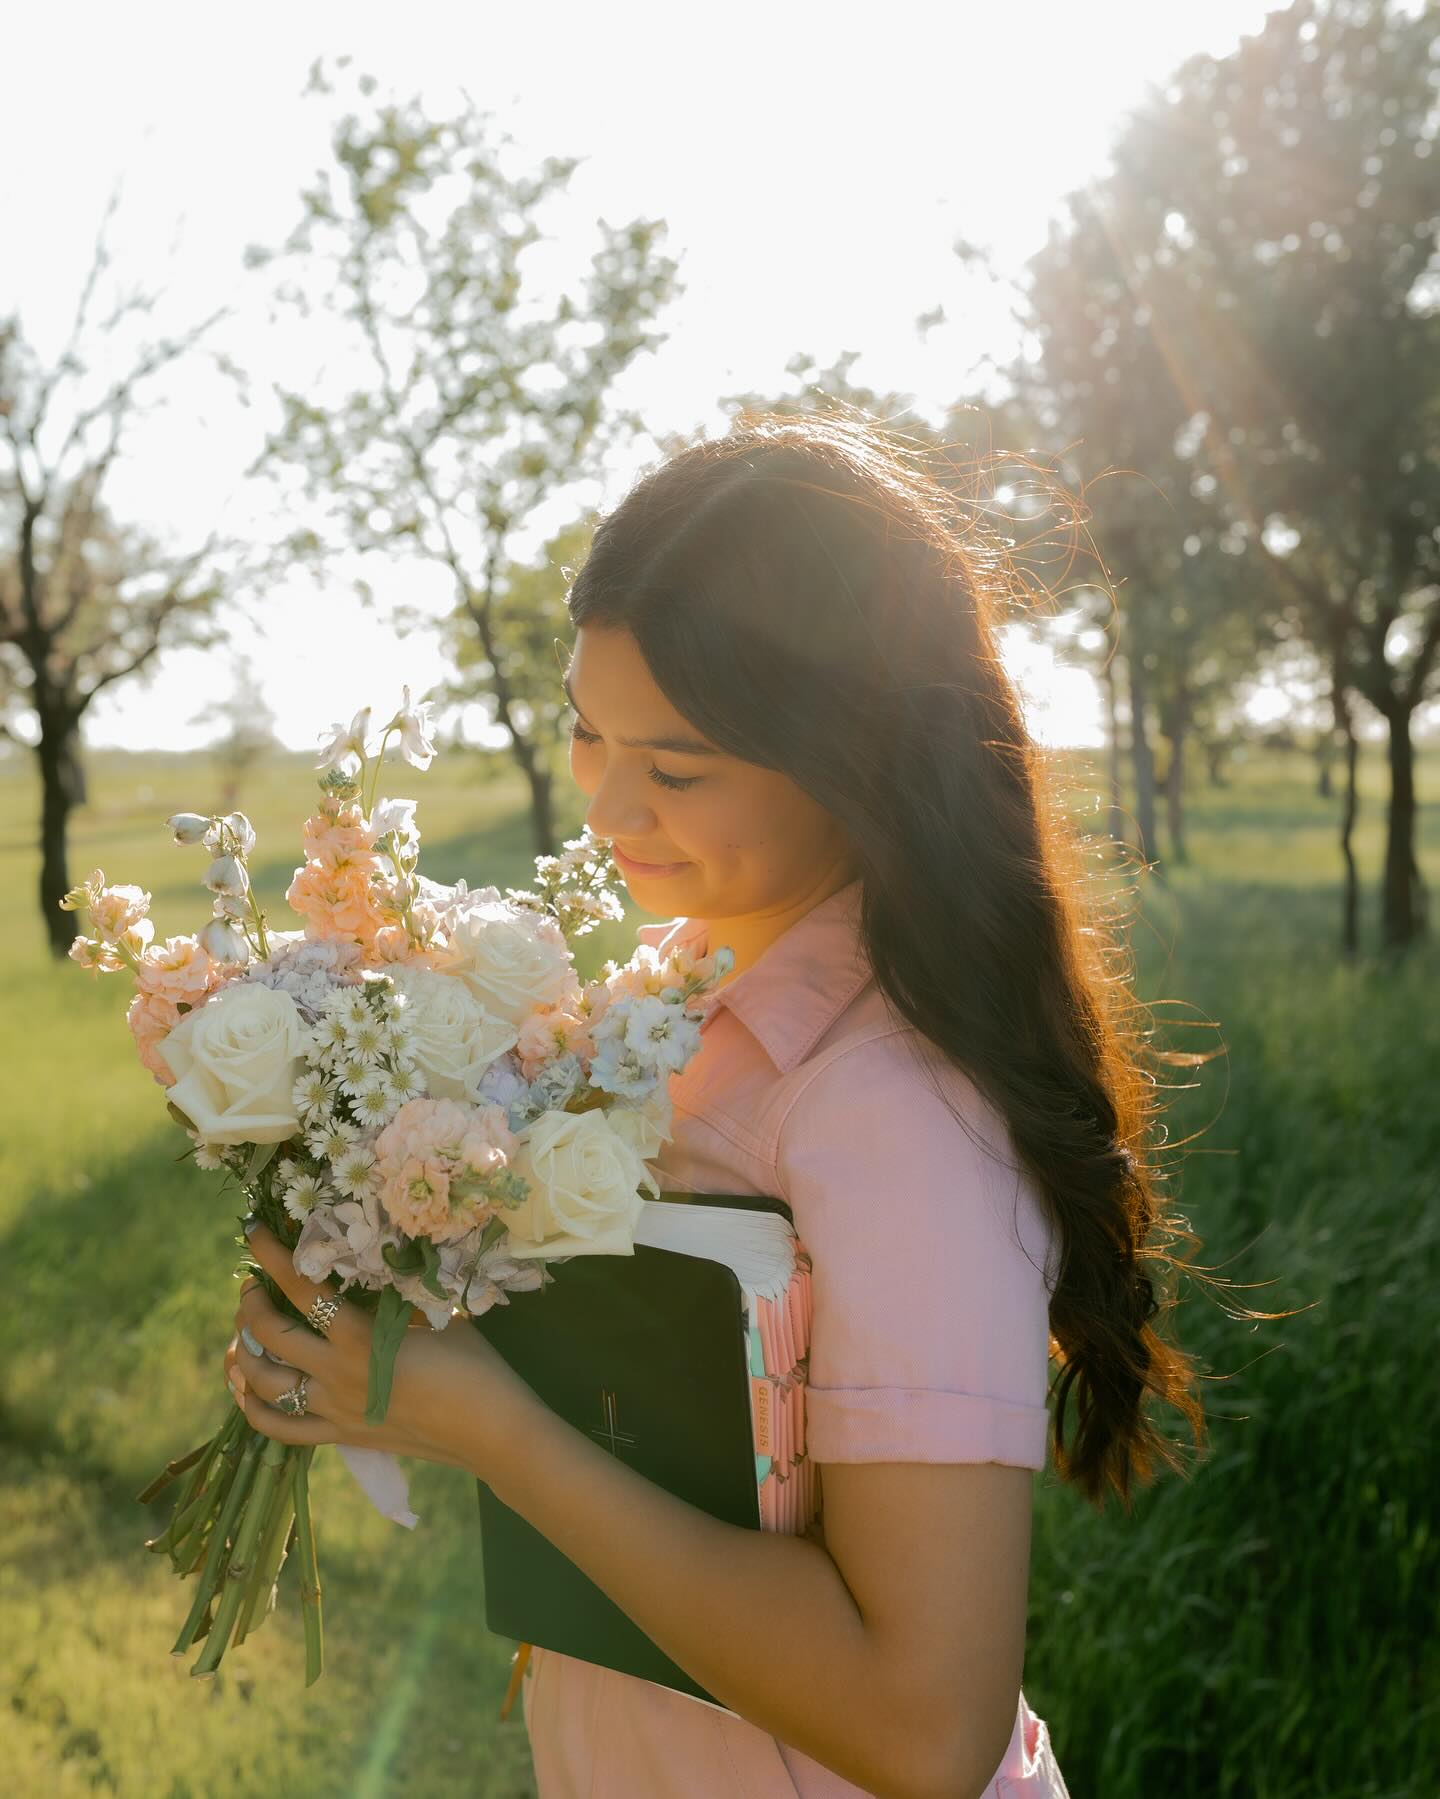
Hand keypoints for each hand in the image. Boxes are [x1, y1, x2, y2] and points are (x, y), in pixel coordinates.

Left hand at [224, 1222, 533, 1474]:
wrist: (490, 1430)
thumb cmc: (474, 1365)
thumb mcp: (435, 1315)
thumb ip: (397, 1296)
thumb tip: (376, 1267)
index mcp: (360, 1336)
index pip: (301, 1287)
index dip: (272, 1256)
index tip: (254, 1232)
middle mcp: (336, 1373)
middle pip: (270, 1334)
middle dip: (250, 1303)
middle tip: (252, 1284)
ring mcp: (333, 1410)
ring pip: (263, 1383)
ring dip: (244, 1352)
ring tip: (244, 1332)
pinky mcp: (340, 1436)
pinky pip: (280, 1429)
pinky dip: (253, 1408)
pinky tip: (246, 1388)